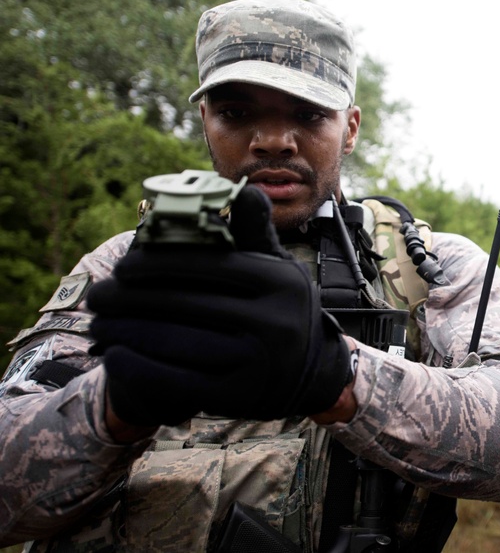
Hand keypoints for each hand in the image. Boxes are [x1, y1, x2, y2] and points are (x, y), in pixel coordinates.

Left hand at [88, 185, 350, 426]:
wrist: (315, 372)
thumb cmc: (281, 308)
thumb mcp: (278, 268)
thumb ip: (254, 233)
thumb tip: (246, 189)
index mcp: (279, 281)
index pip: (205, 264)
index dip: (156, 263)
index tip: (122, 266)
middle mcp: (274, 320)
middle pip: (184, 303)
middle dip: (130, 299)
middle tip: (99, 297)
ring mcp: (258, 362)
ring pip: (175, 342)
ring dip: (126, 332)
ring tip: (100, 324)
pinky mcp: (239, 396)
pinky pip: (175, 381)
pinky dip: (138, 368)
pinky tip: (115, 355)